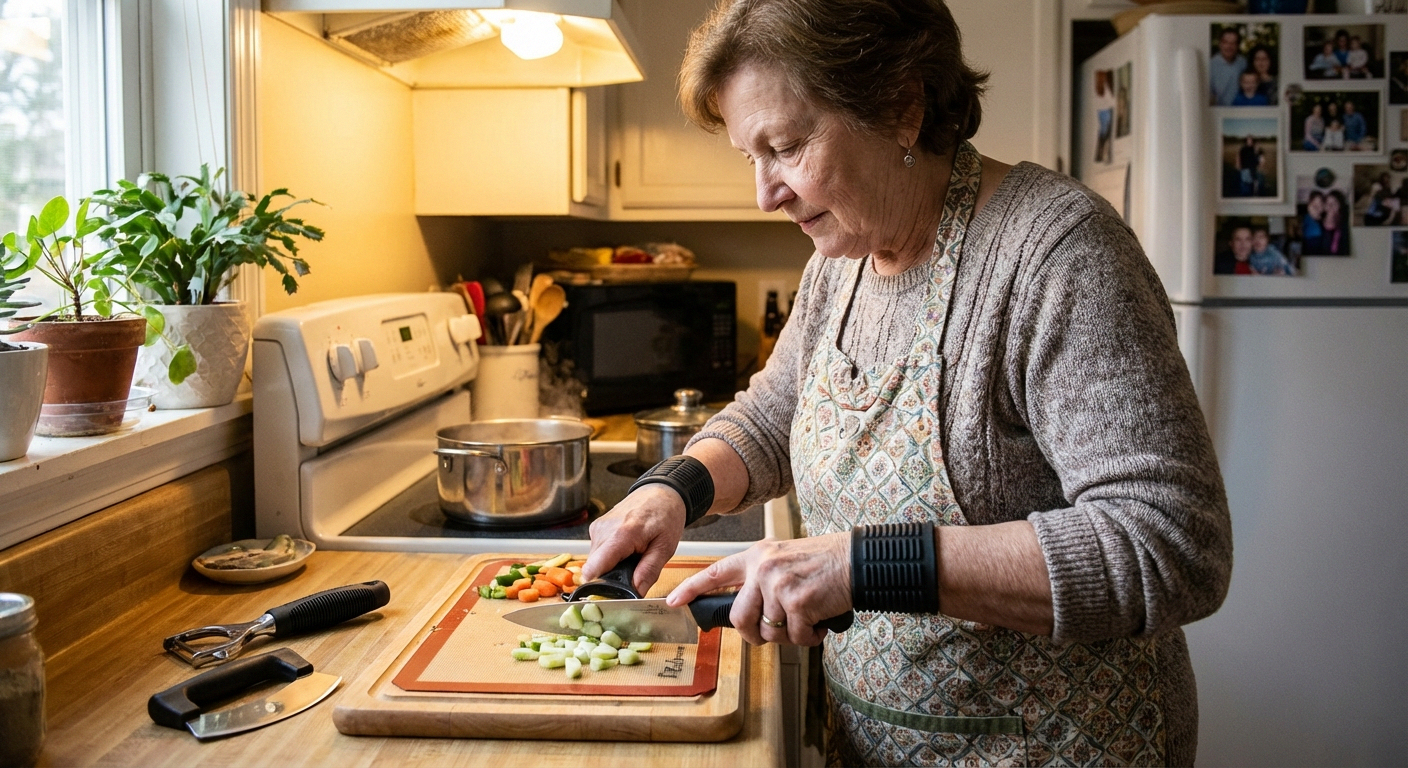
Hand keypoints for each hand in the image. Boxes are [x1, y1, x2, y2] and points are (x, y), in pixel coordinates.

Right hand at [582, 484, 686, 595]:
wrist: (661, 492)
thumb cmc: (666, 516)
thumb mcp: (665, 547)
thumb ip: (649, 572)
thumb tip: (635, 593)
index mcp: (622, 534)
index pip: (594, 568)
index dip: (599, 586)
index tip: (611, 594)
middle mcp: (603, 530)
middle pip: (594, 569)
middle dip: (611, 578)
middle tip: (633, 572)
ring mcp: (597, 528)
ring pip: (595, 562)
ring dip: (611, 566)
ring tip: (632, 556)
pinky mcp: (596, 528)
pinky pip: (597, 552)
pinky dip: (610, 556)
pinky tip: (626, 550)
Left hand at [666, 532, 851, 645]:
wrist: (856, 560)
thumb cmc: (824, 562)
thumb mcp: (784, 558)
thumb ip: (761, 579)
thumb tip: (748, 612)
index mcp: (757, 555)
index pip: (715, 572)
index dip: (692, 588)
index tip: (674, 601)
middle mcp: (763, 568)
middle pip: (740, 618)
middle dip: (754, 635)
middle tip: (771, 634)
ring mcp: (778, 585)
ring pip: (769, 631)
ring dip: (789, 636)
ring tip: (806, 621)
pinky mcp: (797, 602)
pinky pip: (795, 637)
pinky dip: (810, 637)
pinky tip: (820, 622)